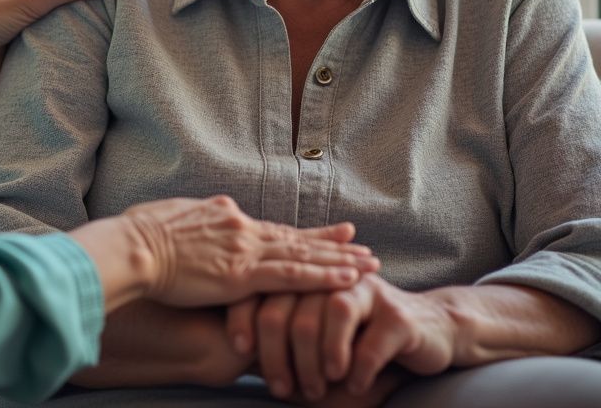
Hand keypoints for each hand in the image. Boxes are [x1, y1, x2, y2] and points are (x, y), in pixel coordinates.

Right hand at [122, 196, 378, 306]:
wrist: (132, 246)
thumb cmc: (139, 235)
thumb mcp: (173, 218)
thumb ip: (196, 220)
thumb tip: (203, 218)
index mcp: (223, 214)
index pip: (269, 228)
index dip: (299, 233)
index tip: (322, 234)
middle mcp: (240, 227)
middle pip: (294, 237)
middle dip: (330, 243)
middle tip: (362, 244)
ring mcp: (244, 249)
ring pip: (302, 255)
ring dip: (338, 261)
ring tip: (368, 264)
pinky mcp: (242, 274)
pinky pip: (292, 276)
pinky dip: (322, 277)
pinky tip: (346, 280)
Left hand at [228, 274, 454, 401]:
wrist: (426, 332)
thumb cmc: (358, 340)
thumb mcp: (315, 337)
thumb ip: (282, 340)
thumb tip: (240, 360)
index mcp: (306, 276)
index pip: (263, 288)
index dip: (247, 317)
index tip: (239, 351)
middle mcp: (331, 278)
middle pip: (291, 305)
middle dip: (281, 352)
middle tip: (282, 388)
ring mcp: (367, 292)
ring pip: (329, 313)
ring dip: (318, 357)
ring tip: (316, 387)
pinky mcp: (399, 316)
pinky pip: (372, 339)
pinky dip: (358, 368)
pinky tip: (352, 385)